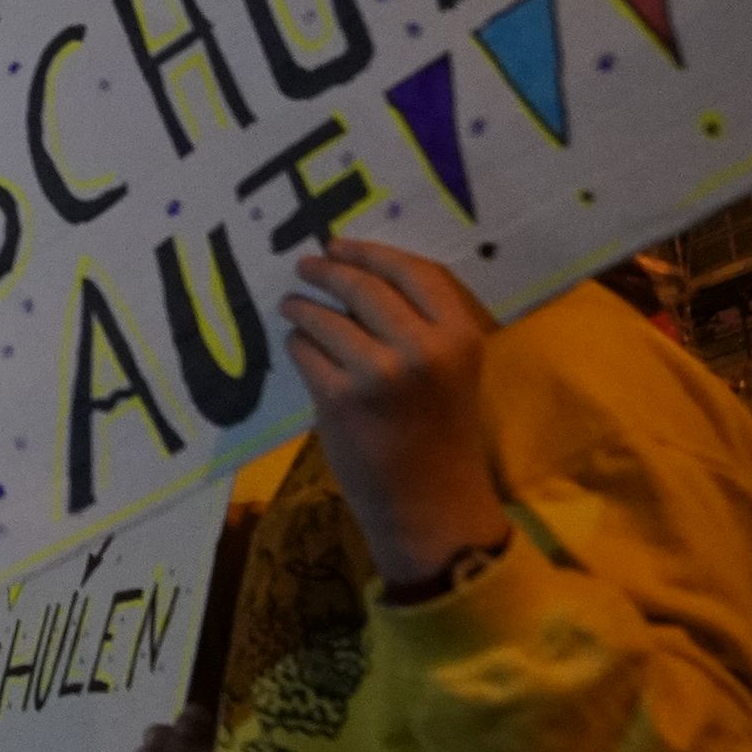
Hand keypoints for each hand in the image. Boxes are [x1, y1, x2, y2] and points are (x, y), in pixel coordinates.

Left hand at [281, 238, 511, 590]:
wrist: (430, 505)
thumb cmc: (442, 436)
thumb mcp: (454, 371)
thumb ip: (423, 325)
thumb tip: (361, 273)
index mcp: (460, 337)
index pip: (414, 271)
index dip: (372, 252)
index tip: (343, 245)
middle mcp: (423, 349)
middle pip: (364, 286)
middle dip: (328, 269)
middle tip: (307, 264)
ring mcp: (377, 373)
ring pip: (325, 316)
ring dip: (302, 306)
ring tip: (292, 304)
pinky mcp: (338, 398)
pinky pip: (305, 350)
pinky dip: (297, 342)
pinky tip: (298, 343)